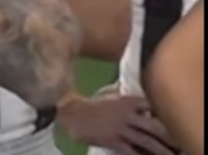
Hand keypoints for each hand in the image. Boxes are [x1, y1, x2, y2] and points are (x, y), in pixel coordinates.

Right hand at [58, 93, 174, 153]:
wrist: (69, 112)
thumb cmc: (89, 106)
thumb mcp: (108, 96)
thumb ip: (123, 98)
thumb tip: (135, 99)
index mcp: (126, 102)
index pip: (150, 106)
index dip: (161, 114)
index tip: (167, 121)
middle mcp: (126, 115)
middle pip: (154, 126)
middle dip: (168, 136)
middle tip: (176, 144)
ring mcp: (120, 128)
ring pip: (147, 141)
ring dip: (160, 150)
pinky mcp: (112, 140)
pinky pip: (131, 151)